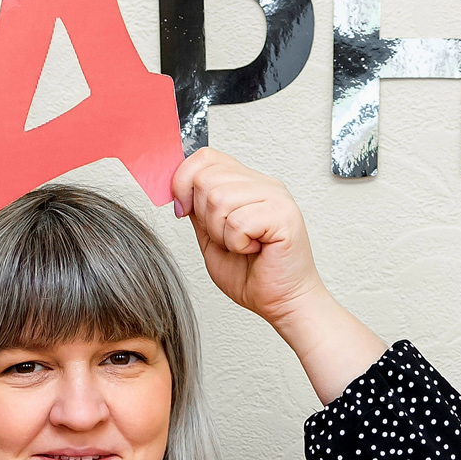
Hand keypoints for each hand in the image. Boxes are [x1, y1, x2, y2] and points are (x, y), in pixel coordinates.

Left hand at [169, 148, 385, 402]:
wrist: (283, 302)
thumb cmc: (253, 274)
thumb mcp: (211, 236)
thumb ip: (197, 209)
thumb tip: (176, 187)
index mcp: (246, 183)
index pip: (205, 157)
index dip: (184, 181)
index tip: (184, 211)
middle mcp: (263, 184)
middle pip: (207, 178)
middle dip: (204, 217)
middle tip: (227, 239)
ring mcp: (276, 197)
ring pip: (219, 199)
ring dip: (221, 233)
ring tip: (242, 246)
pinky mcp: (284, 215)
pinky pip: (238, 221)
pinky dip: (237, 243)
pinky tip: (254, 250)